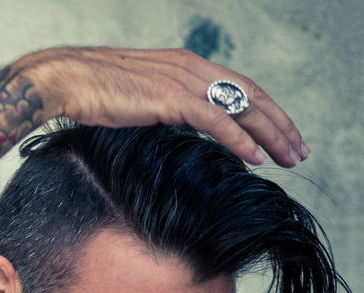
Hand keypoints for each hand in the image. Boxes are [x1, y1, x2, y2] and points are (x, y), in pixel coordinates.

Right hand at [15, 47, 305, 167]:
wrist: (64, 81)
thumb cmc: (89, 92)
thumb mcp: (135, 97)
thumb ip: (160, 105)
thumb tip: (169, 126)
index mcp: (185, 64)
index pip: (238, 87)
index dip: (265, 110)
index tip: (280, 134)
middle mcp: (191, 67)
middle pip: (250, 95)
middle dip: (279, 124)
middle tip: (298, 150)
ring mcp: (183, 81)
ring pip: (241, 107)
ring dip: (270, 134)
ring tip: (289, 157)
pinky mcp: (171, 98)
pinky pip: (216, 120)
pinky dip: (239, 139)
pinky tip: (255, 157)